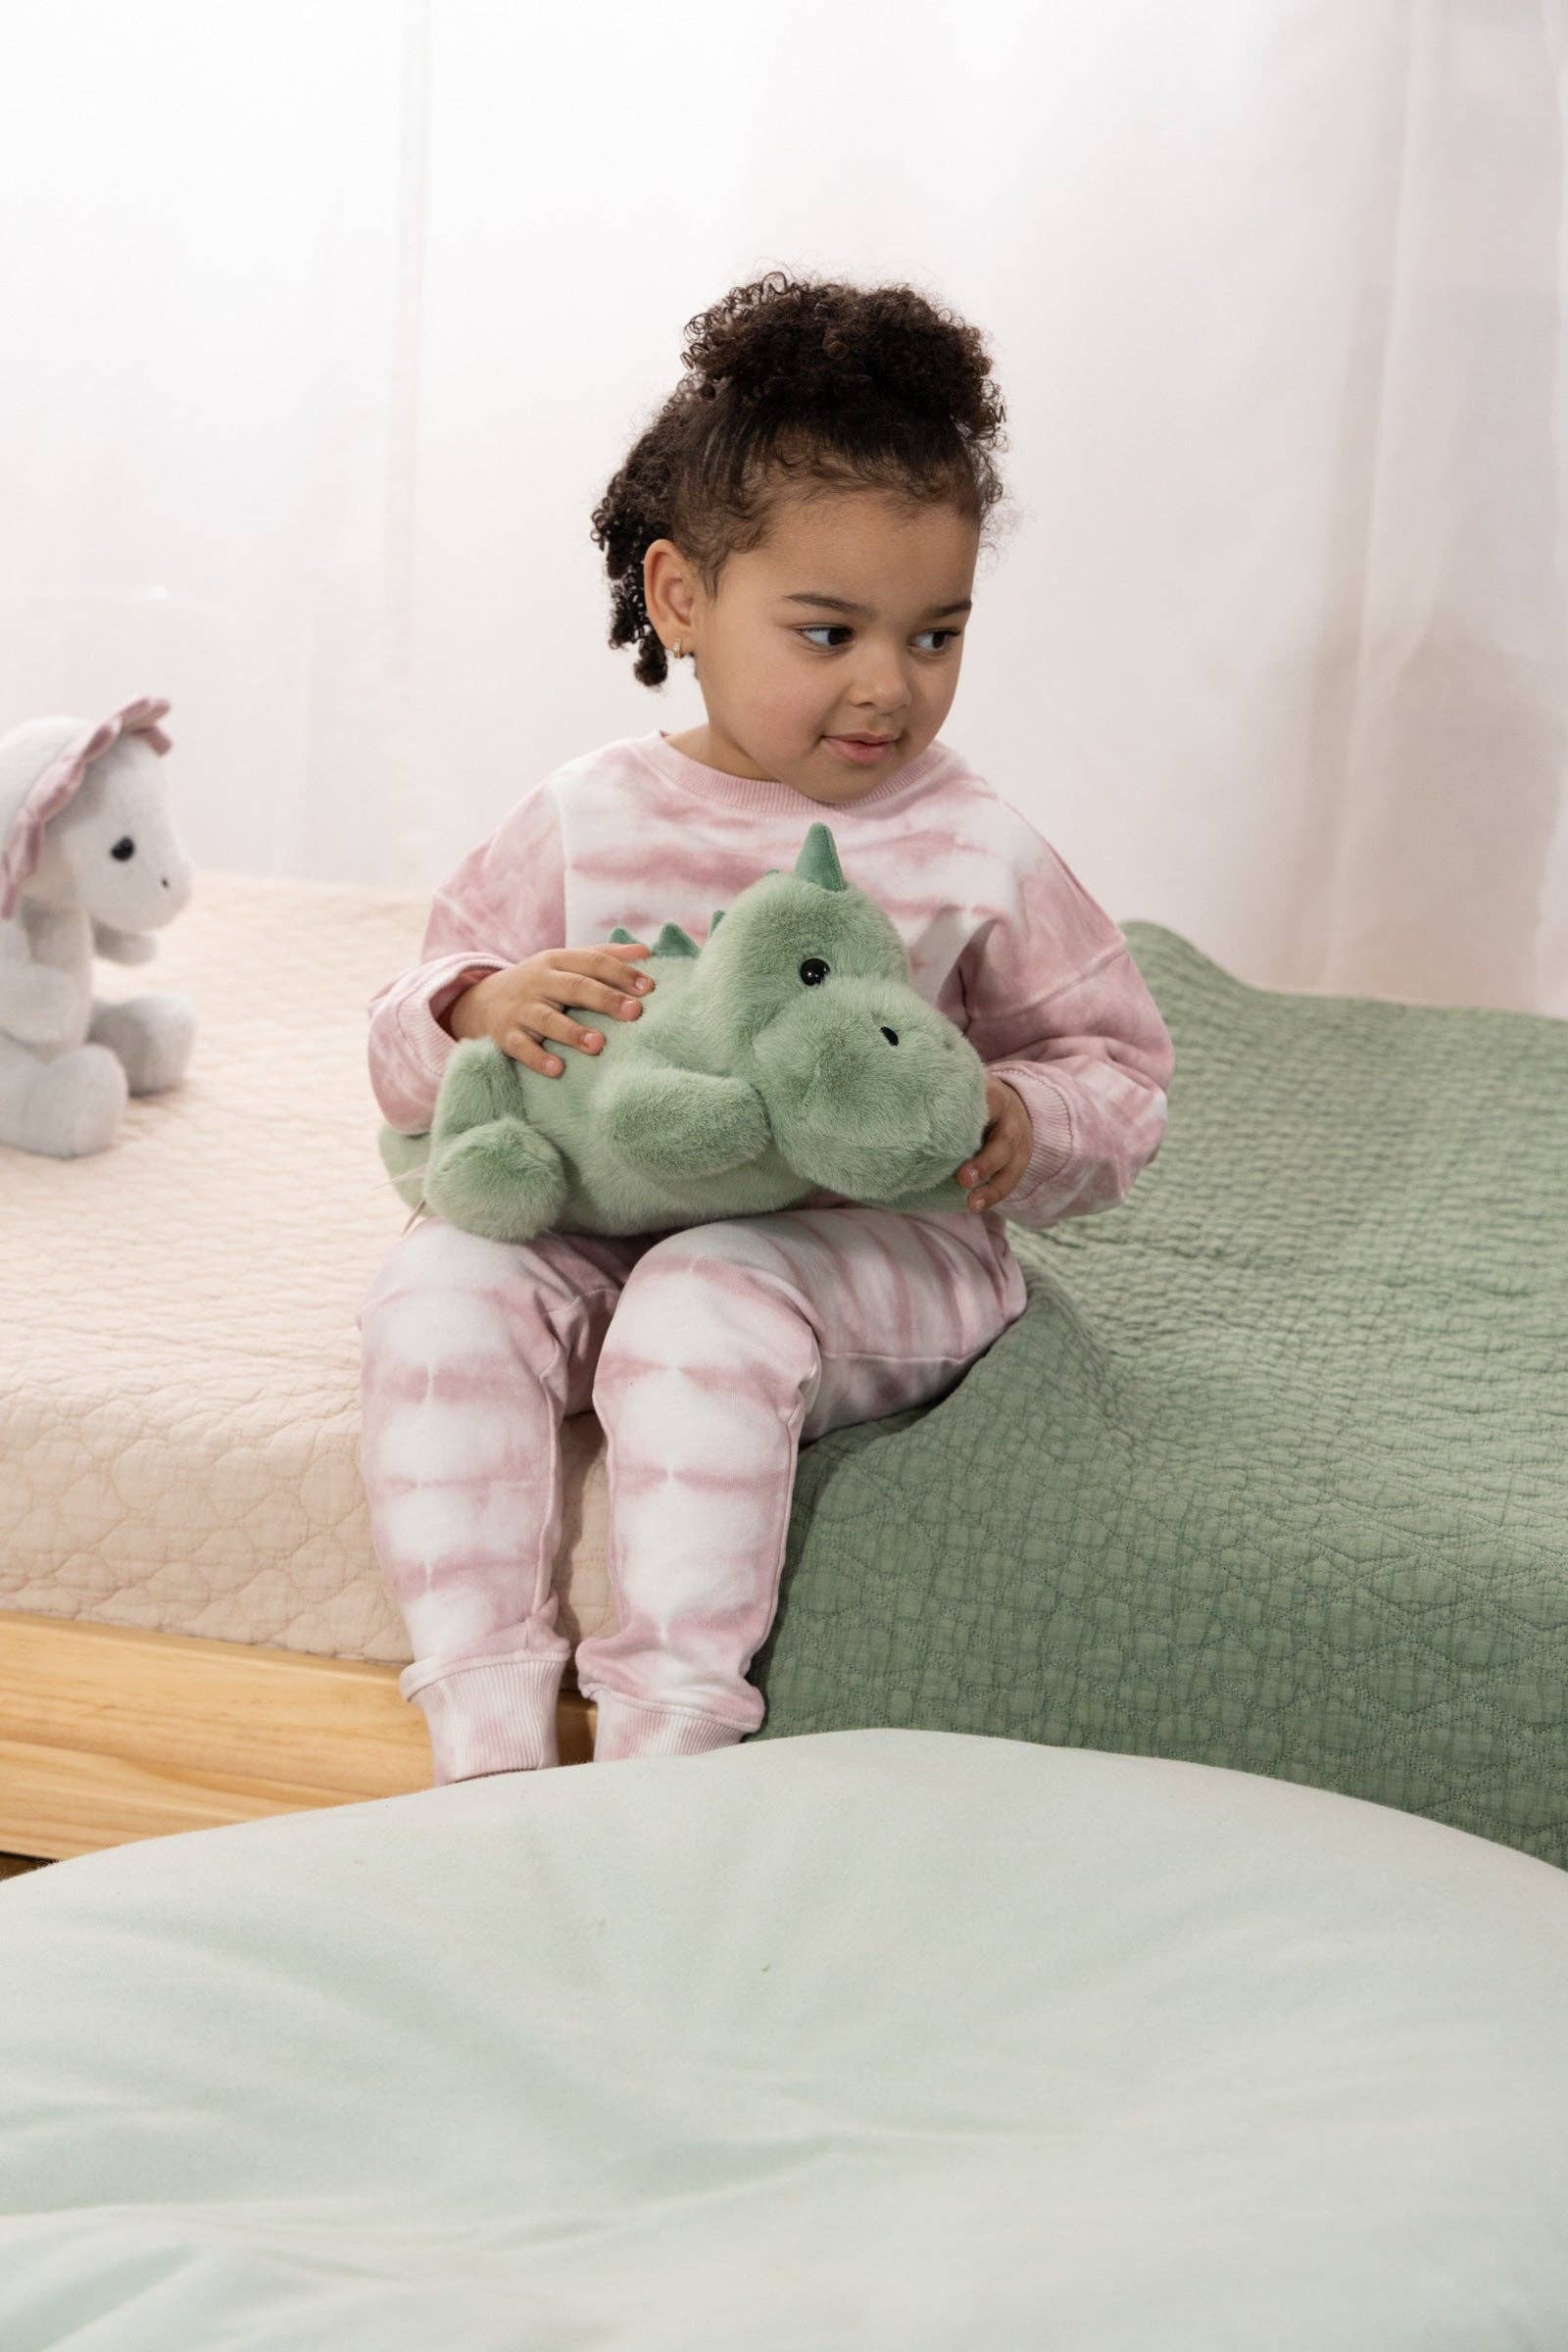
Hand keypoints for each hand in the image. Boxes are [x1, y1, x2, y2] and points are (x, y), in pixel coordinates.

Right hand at [446, 942, 655, 1074]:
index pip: (593, 962)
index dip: (621, 973)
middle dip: (605, 999)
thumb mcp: (566, 963)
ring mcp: (520, 1008)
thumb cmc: (541, 983)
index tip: (649, 988)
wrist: (483, 1000)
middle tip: (634, 1012)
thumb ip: (603, 956)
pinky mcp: (505, 1035)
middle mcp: (539, 981)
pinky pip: (521, 1047)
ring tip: (597, 1044)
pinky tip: (557, 1068)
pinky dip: (537, 1058)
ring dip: (573, 1032)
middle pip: (574, 987)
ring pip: (547, 1019)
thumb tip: (645, 952)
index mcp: (557, 960)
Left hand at [956, 1076, 1032, 1212]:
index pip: (988, 1102)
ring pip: (1011, 1166)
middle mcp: (1011, 1119)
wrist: (1011, 1107)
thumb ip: (944, 1098)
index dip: (975, 1116)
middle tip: (963, 1178)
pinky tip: (976, 1206)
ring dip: (992, 1187)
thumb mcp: (965, 1092)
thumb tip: (906, 1106)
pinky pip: (1010, 1181)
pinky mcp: (1020, 1162)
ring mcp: (1019, 1142)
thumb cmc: (974, 1101)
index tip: (953, 1130)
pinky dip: (993, 1195)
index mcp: (995, 1096)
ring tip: (972, 1203)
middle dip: (985, 1161)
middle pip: (1004, 1141)